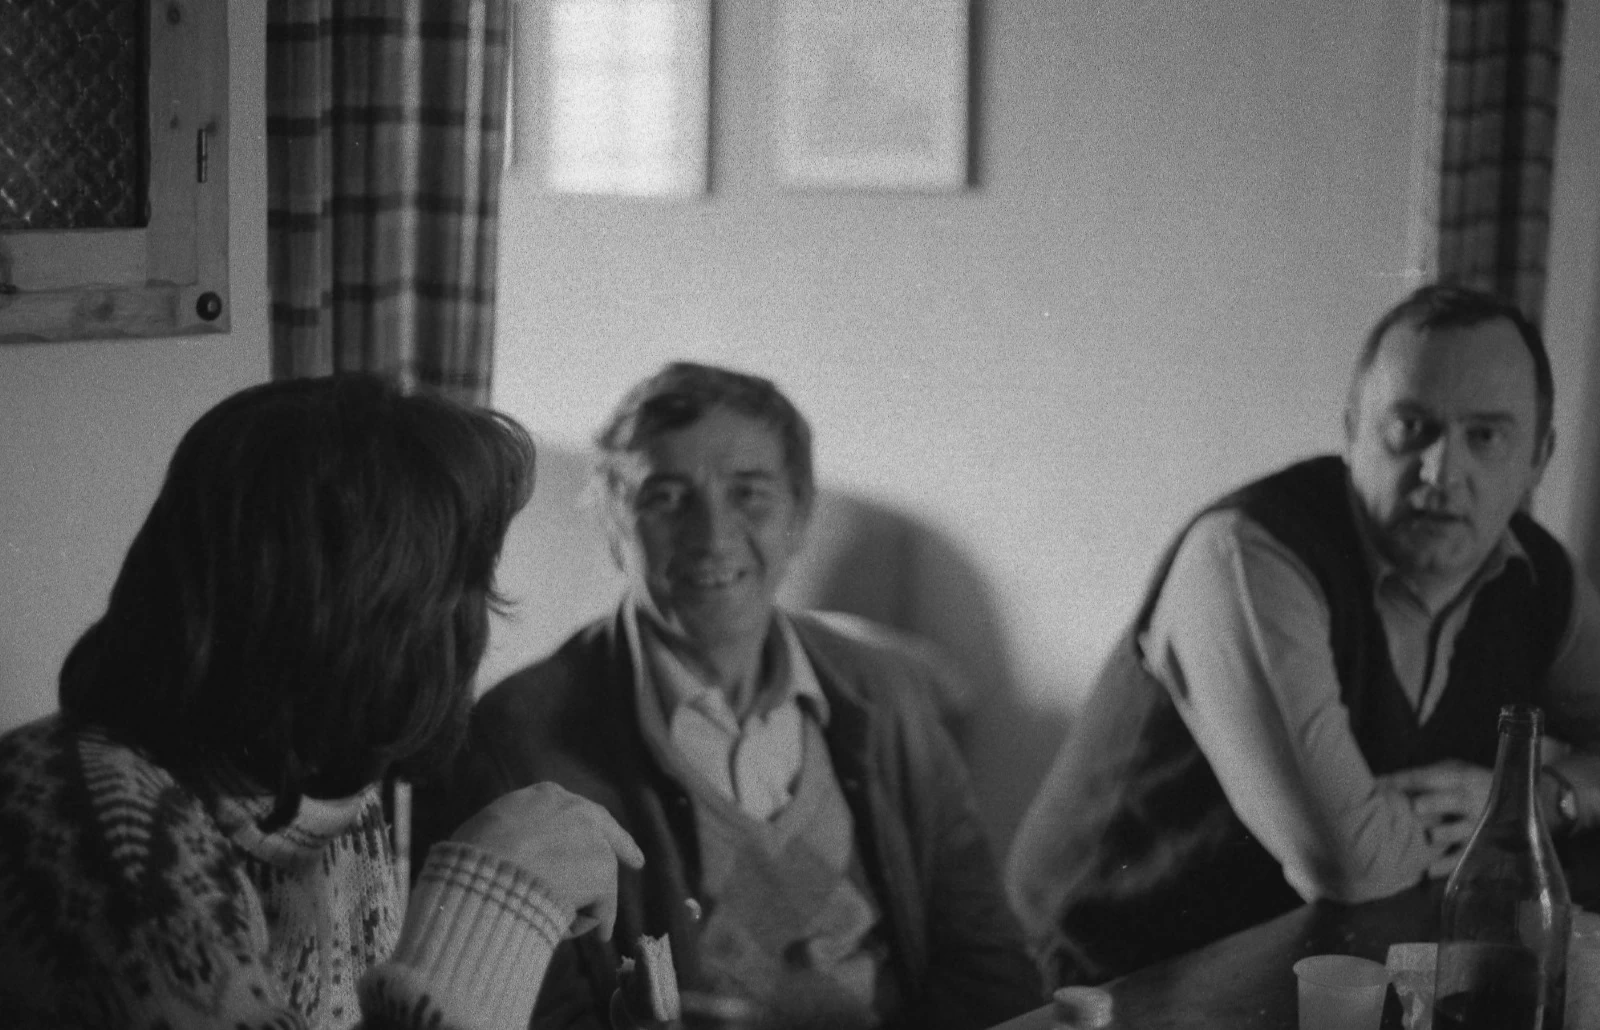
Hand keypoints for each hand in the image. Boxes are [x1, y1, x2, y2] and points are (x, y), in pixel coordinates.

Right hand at [450, 782, 644, 939]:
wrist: (489, 872)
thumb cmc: (474, 853)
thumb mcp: (489, 827)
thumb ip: (510, 831)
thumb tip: (508, 850)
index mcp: (545, 795)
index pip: (573, 810)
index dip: (585, 826)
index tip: (595, 835)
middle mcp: (576, 809)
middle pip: (604, 830)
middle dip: (622, 846)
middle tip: (636, 862)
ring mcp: (594, 840)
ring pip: (601, 872)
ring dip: (591, 899)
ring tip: (581, 924)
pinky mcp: (603, 872)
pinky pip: (601, 904)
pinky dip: (597, 920)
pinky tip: (597, 934)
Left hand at [1381, 761, 1493, 877]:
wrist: (1512, 802)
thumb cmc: (1469, 784)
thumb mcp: (1453, 771)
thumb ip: (1425, 775)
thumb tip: (1382, 782)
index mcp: (1461, 778)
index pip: (1433, 777)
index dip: (1408, 780)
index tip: (1383, 785)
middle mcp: (1471, 801)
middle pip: (1455, 800)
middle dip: (1436, 803)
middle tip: (1417, 806)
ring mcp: (1476, 826)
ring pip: (1462, 830)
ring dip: (1445, 833)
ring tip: (1431, 836)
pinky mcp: (1478, 846)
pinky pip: (1464, 857)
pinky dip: (1447, 865)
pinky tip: (1430, 871)